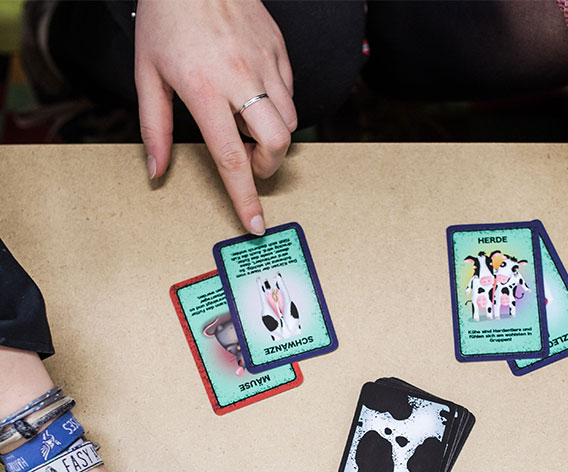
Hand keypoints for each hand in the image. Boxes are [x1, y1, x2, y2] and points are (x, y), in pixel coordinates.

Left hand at [135, 0, 297, 232]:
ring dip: (272, 136)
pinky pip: (289, 92)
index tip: (255, 224)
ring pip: (289, 121)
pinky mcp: (279, 49)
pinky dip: (277, 105)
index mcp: (204, 90)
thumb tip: (157, 171)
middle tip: (250, 161)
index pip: (232, 158)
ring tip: (248, 123)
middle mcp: (240, 79)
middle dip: (267, 165)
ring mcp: (265, 62)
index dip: (245, 197)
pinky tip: (254, 93)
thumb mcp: (147, 73)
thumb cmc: (166, 18)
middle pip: (276, 144)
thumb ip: (155, 128)